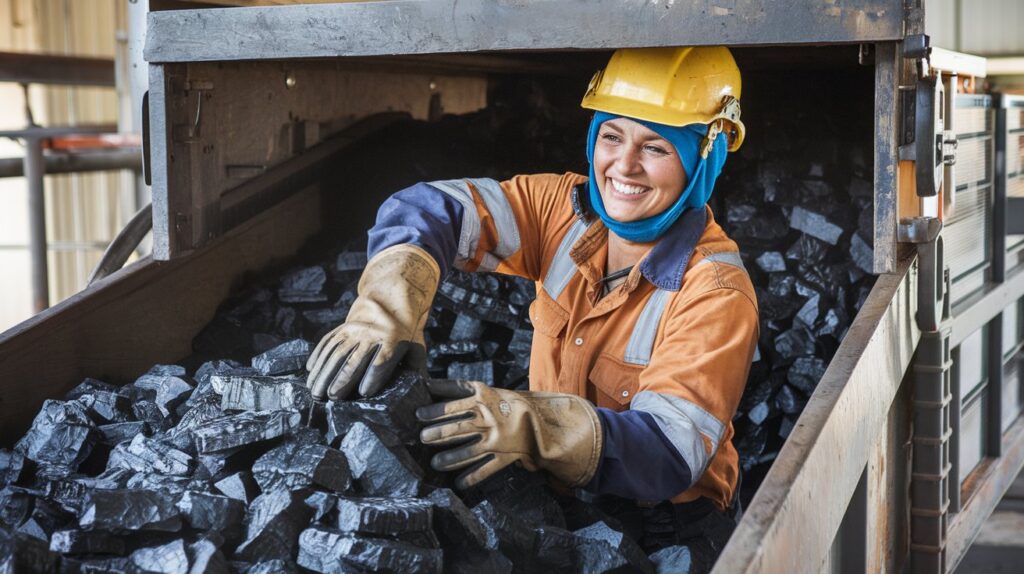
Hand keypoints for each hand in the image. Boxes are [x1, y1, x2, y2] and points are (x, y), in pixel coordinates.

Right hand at [306, 245, 438, 399]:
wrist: (390, 297)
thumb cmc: (406, 329)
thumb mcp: (416, 344)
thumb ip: (417, 367)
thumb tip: (424, 389)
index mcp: (392, 341)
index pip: (382, 361)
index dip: (373, 377)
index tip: (364, 393)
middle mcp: (370, 335)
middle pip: (354, 359)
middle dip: (342, 379)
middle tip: (332, 397)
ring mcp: (353, 330)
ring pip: (336, 353)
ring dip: (324, 372)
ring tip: (316, 391)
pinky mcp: (341, 327)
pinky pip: (327, 342)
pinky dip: (317, 357)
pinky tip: (311, 371)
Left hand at [416, 380, 602, 488]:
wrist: (537, 418)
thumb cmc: (503, 402)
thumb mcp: (482, 390)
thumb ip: (455, 388)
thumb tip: (425, 383)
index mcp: (483, 401)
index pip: (455, 406)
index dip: (435, 411)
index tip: (419, 415)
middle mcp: (489, 421)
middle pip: (459, 429)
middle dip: (439, 434)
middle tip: (423, 438)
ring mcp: (497, 441)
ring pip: (470, 451)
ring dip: (451, 458)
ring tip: (435, 463)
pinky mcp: (504, 457)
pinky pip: (487, 470)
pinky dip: (473, 478)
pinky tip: (459, 484)